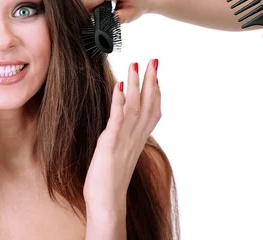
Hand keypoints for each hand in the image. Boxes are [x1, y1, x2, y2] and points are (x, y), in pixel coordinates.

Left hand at [83, 59, 160, 214]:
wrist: (106, 203)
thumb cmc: (109, 180)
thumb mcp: (119, 153)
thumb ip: (123, 136)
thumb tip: (121, 121)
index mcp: (138, 139)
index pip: (153, 110)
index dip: (156, 90)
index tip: (156, 71)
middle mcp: (135, 137)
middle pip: (148, 104)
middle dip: (151, 81)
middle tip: (153, 59)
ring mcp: (124, 140)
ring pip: (135, 107)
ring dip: (136, 85)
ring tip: (135, 65)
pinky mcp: (111, 144)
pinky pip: (117, 119)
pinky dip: (119, 102)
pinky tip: (120, 87)